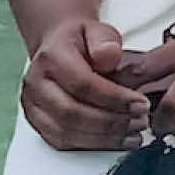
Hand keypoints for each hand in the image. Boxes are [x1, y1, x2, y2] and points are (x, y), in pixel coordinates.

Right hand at [20, 17, 151, 150]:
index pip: (82, 84)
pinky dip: (90, 145)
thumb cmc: (80, 39)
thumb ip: (105, 41)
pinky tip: (114, 141)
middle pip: (72, 113)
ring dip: (103, 139)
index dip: (114, 98)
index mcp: (51, 58)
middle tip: (139, 122)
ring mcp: (34, 106)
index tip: (140, 104)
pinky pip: (61, 141)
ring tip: (132, 135)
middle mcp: (36, 84)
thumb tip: (110, 56)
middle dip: (110, 122)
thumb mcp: (98, 29)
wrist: (58, 45)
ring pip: (65, 132)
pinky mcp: (38, 122)